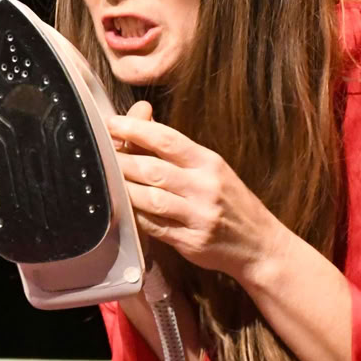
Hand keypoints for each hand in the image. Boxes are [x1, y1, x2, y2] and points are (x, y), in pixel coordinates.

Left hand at [106, 112, 282, 281]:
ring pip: (150, 199)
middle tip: (101, 153)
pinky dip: (136, 215)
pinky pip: (154, 227)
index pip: (168, 140)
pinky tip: (126, 207)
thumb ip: (176, 147)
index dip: (136, 130)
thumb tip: (142, 116)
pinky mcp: (191, 242)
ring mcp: (198, 217)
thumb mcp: (212, 168)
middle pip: (153, 170)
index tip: (112, 123)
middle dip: (122, 160)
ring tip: (108, 180)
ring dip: (124, 189)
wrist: (260, 244)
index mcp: (210, 163)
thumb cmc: (232, 201)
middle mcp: (205, 188)